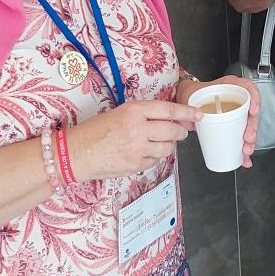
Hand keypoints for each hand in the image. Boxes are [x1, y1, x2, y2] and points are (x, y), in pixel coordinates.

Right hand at [70, 99, 200, 177]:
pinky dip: (155, 156)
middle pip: (173, 130)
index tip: (198, 115)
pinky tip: (144, 152)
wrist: (76, 153)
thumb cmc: (94, 131)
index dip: (187, 112)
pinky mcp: (136, 166)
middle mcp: (137, 129)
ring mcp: (137, 149)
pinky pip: (155, 160)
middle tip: (181, 130)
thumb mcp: (119, 112)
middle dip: (181, 131)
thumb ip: (144, 115)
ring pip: (167, 148)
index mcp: (133, 110)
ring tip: (157, 141)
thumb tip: (171, 118)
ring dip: (168, 144)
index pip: (168, 109)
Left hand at [176, 74, 261, 167]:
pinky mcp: (234, 126)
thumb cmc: (193, 94)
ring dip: (250, 141)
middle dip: (252, 127)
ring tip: (246, 150)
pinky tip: (244, 158)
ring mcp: (237, 113)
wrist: (188, 100)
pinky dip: (243, 149)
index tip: (253, 111)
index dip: (255, 99)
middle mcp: (236, 99)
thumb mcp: (191, 96)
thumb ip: (188, 109)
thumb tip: (188, 122)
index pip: (248, 88)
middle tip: (247, 138)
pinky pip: (242, 137)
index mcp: (230, 86)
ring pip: (249, 127)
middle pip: (251, 112)